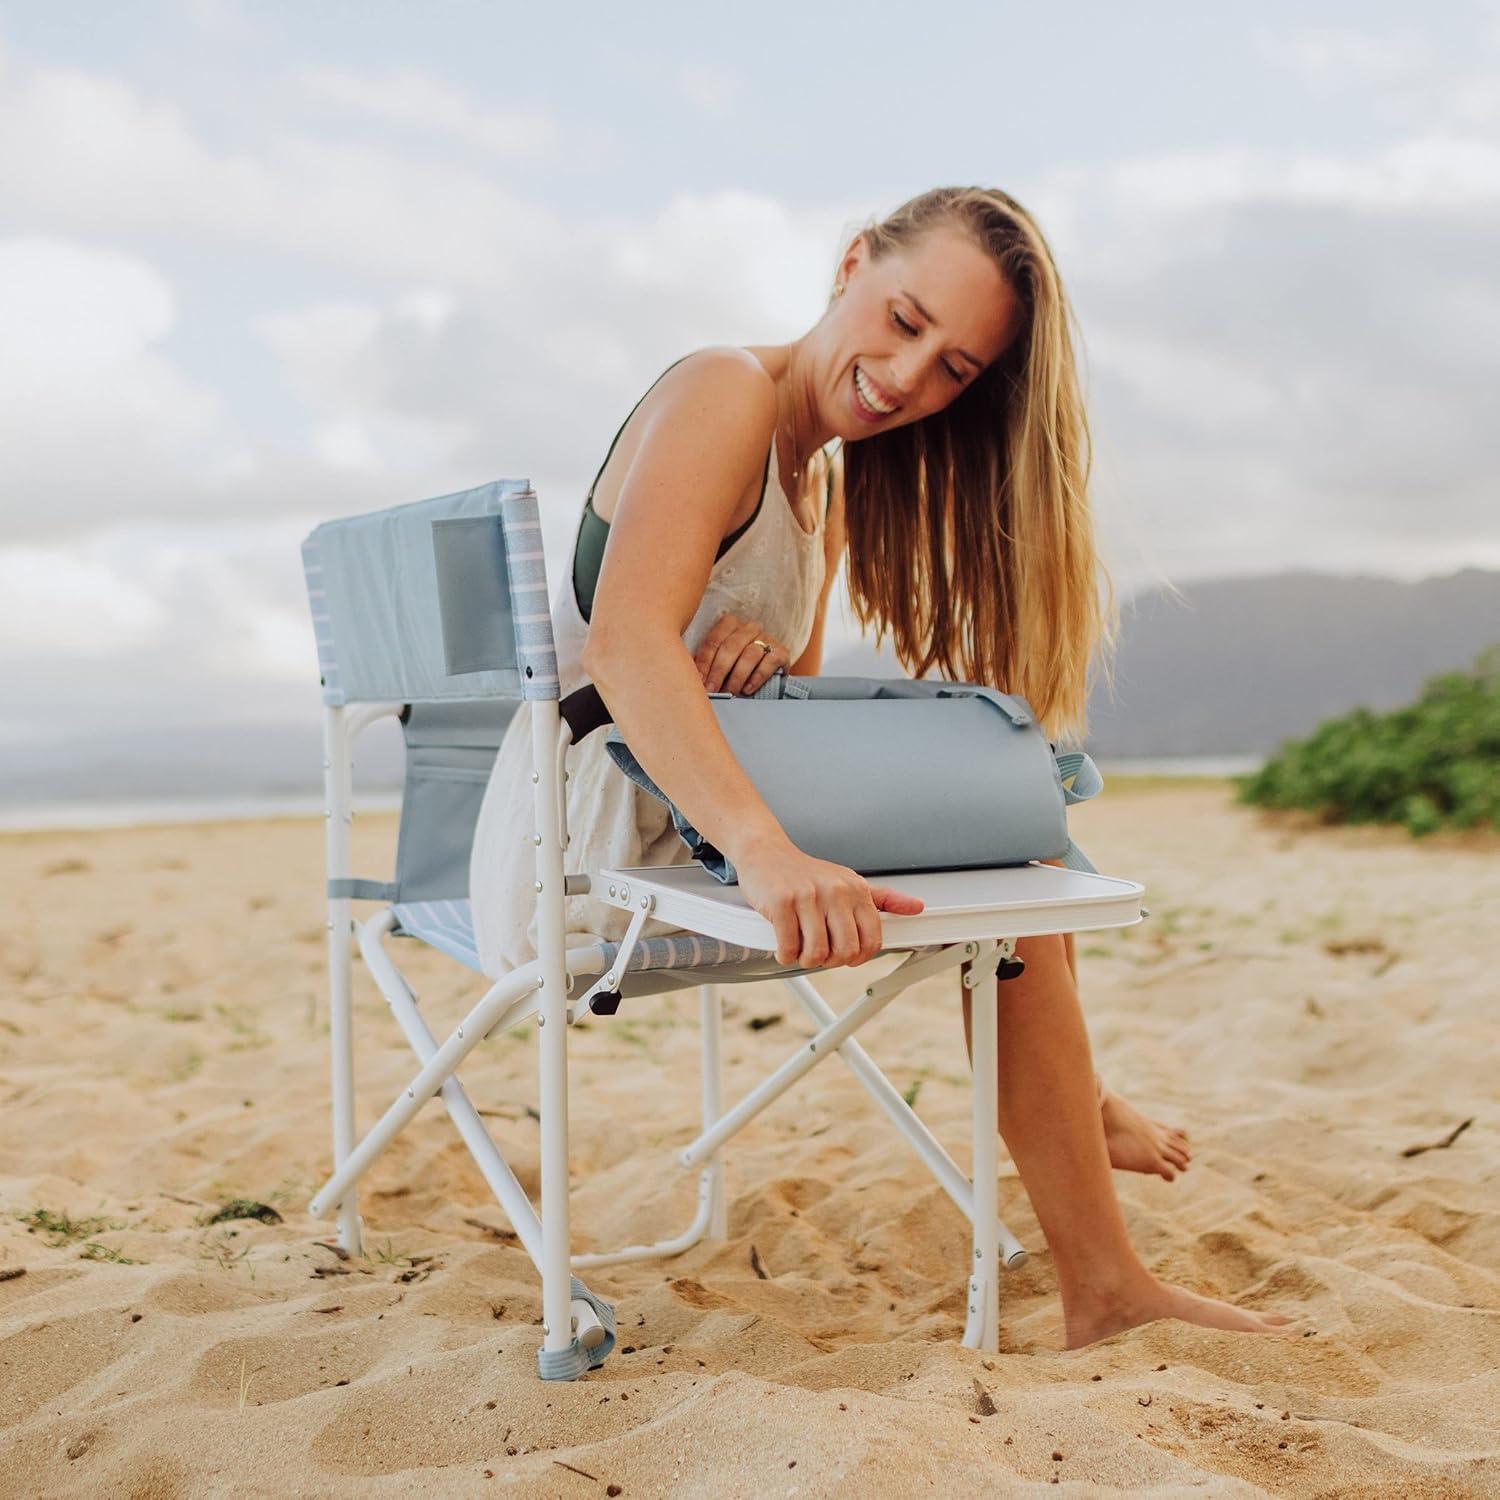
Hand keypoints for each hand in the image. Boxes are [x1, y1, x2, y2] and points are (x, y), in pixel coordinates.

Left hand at [694, 612, 789, 694]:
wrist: (767, 673)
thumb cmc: (736, 666)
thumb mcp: (720, 661)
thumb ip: (706, 664)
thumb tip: (692, 678)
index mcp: (730, 624)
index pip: (714, 640)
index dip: (704, 661)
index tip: (698, 680)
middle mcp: (749, 627)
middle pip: (730, 647)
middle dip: (719, 671)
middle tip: (712, 689)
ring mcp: (766, 638)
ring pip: (749, 654)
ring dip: (737, 676)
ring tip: (730, 692)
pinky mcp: (781, 651)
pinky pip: (768, 662)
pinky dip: (756, 678)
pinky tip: (747, 689)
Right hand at [732, 834, 925, 968]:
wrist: (766, 853)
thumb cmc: (807, 874)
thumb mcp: (849, 882)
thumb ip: (884, 898)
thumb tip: (917, 907)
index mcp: (856, 889)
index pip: (871, 940)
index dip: (858, 957)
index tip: (845, 956)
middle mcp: (835, 891)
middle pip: (845, 951)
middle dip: (831, 961)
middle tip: (820, 953)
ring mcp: (807, 896)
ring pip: (816, 953)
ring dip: (806, 959)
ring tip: (800, 948)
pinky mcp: (781, 903)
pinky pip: (789, 948)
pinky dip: (785, 955)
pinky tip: (784, 945)